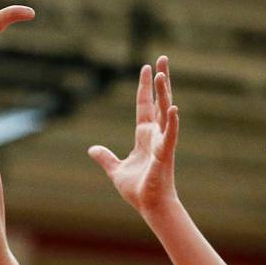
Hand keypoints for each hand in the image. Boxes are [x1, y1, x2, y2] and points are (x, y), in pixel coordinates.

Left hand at [88, 56, 179, 216]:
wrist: (149, 206)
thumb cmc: (138, 189)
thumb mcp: (115, 170)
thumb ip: (105, 157)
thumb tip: (92, 149)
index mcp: (145, 136)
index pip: (145, 106)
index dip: (145, 87)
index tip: (147, 67)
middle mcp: (156, 135)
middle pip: (158, 101)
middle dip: (160, 80)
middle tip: (162, 58)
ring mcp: (163, 143)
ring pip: (165, 112)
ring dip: (164, 93)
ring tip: (163, 74)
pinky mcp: (165, 155)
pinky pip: (170, 135)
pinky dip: (172, 122)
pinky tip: (173, 108)